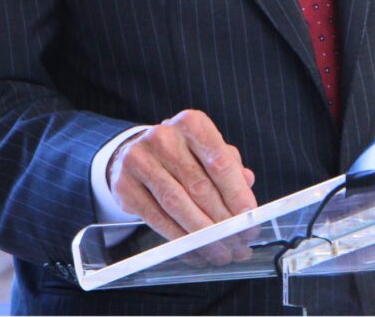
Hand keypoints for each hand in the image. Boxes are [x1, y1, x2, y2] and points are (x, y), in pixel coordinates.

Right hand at [107, 109, 256, 247]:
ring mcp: (140, 159)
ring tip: (220, 251)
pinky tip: (195, 250)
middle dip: (222, 220)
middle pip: (199, 186)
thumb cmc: (181, 153)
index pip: (219, 161)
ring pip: (178, 205)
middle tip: (238, 241)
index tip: (249, 218)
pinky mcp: (125, 185)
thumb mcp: (206, 151)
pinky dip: (179, 240)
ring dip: (203, 235)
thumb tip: (248, 183)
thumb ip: (229, 165)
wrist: (133, 153)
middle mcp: (164, 136)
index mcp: (191, 123)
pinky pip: (157, 219)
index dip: (237, 194)